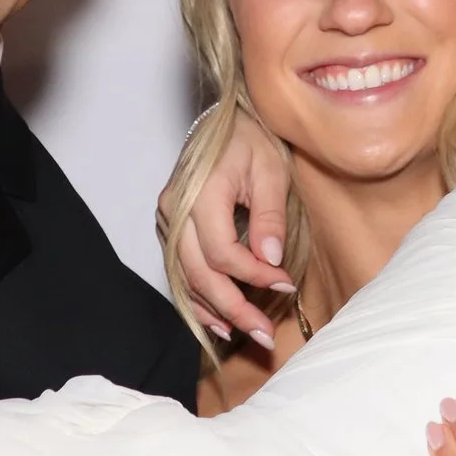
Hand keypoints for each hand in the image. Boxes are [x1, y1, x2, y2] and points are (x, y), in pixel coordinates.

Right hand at [162, 109, 292, 347]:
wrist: (224, 122)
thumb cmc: (250, 140)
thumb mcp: (271, 171)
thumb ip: (269, 216)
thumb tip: (270, 259)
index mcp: (200, 192)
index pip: (222, 251)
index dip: (254, 276)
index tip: (287, 284)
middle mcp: (175, 209)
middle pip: (199, 272)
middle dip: (233, 307)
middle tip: (264, 333)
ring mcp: (168, 220)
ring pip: (186, 278)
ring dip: (215, 310)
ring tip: (246, 333)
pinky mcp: (170, 228)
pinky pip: (180, 271)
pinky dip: (198, 298)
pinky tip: (218, 320)